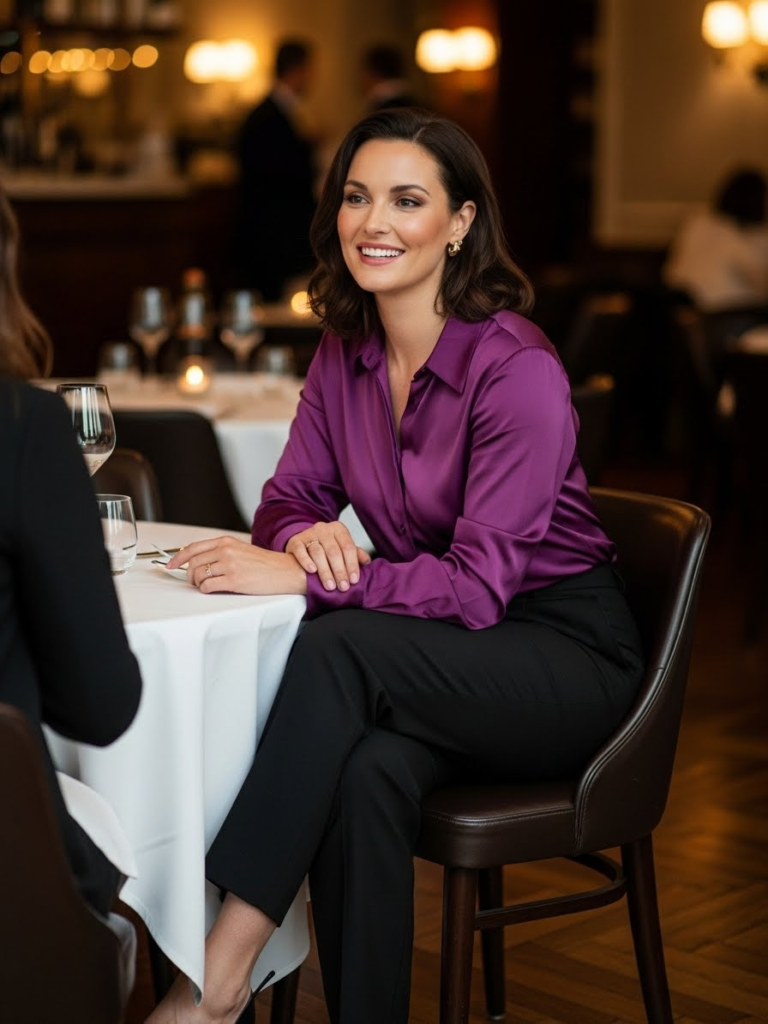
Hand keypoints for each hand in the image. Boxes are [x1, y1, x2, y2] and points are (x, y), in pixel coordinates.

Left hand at [165, 536, 306, 595]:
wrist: (284, 571)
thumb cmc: (264, 564)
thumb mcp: (240, 549)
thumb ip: (221, 552)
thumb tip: (197, 561)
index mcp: (226, 542)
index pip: (193, 548)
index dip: (177, 558)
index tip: (169, 565)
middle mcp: (226, 551)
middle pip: (193, 563)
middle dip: (188, 575)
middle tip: (192, 581)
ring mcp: (230, 565)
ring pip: (199, 575)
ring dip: (197, 583)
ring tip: (205, 586)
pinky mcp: (234, 581)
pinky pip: (208, 586)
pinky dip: (205, 589)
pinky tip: (212, 589)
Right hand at [285, 522, 370, 591]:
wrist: (304, 543)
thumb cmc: (327, 547)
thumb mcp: (342, 547)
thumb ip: (355, 553)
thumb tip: (367, 561)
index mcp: (338, 529)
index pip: (348, 547)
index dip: (352, 564)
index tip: (354, 580)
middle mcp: (324, 529)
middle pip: (334, 551)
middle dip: (340, 571)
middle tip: (343, 587)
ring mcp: (308, 534)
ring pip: (318, 552)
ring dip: (325, 571)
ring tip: (330, 586)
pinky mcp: (295, 541)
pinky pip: (300, 551)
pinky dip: (306, 561)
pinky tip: (312, 571)